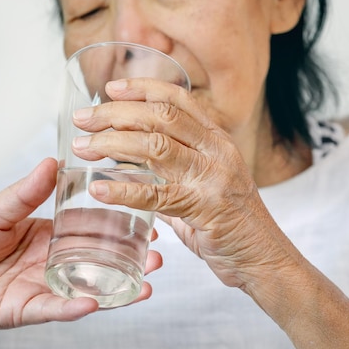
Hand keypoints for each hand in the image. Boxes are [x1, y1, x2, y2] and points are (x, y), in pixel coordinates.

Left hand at [0, 157, 162, 328]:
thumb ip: (26, 193)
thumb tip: (54, 162)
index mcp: (45, 234)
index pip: (90, 231)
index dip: (117, 228)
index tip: (145, 222)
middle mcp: (48, 262)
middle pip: (96, 263)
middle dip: (127, 261)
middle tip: (158, 256)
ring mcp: (39, 287)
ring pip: (84, 290)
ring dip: (115, 289)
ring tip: (145, 283)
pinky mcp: (23, 310)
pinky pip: (53, 309)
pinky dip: (74, 307)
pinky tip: (96, 302)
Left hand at [71, 78, 292, 287]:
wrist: (266, 260)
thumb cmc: (234, 225)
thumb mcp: (206, 189)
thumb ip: (173, 178)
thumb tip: (134, 175)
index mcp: (217, 141)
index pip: (178, 99)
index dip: (142, 88)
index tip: (111, 88)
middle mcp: (217, 151)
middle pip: (160, 117)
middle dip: (115, 113)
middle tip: (82, 119)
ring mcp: (213, 178)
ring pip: (155, 147)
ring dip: (112, 144)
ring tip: (83, 148)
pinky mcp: (204, 209)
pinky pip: (156, 195)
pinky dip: (123, 191)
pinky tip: (98, 190)